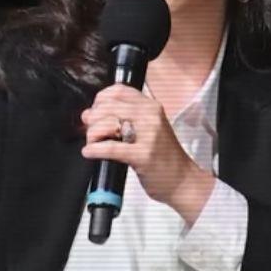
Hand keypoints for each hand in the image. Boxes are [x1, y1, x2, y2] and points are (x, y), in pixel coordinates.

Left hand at [79, 84, 213, 223]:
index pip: (118, 91)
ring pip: (107, 125)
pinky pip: (111, 148)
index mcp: (152, 107)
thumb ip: (123, 118)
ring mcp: (149, 135)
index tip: (95, 111)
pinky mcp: (143, 155)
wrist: (183, 180)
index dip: (100, 100)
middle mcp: (151, 117)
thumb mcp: (148, 129)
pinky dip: (95, 149)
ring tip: (92, 143)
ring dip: (92, 134)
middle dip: (92, 119)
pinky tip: (90, 152)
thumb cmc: (163, 156)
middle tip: (91, 131)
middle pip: (108, 107)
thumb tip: (88, 114)